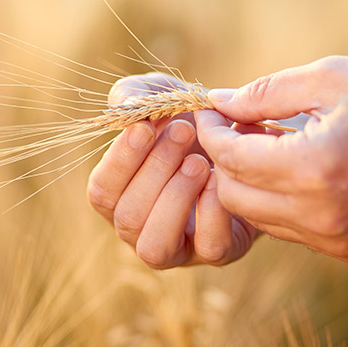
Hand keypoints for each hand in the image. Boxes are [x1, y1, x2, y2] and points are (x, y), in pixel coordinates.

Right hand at [86, 73, 258, 268]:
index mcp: (120, 196)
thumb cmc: (192, 121)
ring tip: (199, 161)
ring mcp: (179, 248)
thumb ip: (138, 95)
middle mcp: (142, 229)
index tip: (146, 127)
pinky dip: (212, 213)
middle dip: (155, 171)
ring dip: (175, 197)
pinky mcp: (218, 251)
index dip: (120, 160)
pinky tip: (219, 179)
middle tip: (184, 131)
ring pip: (155, 246)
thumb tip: (128, 107)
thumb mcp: (163, 98)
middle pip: (127, 217)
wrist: (246, 139)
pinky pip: (209, 248)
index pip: (101, 192)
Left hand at [195, 56, 347, 262]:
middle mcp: (319, 215)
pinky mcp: (347, 251)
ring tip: (269, 142)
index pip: (230, 158)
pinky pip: (288, 229)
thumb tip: (218, 101)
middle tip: (239, 124)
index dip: (211, 131)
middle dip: (224, 159)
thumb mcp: (333, 77)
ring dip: (249, 181)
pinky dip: (279, 200)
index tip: (211, 110)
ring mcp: (334, 240)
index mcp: (314, 167)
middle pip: (232, 196)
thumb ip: (265, 92)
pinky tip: (296, 167)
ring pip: (256, 218)